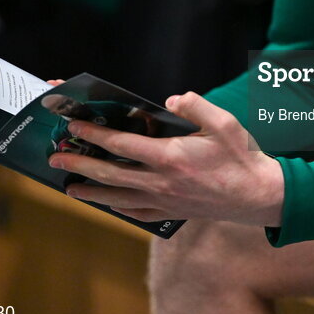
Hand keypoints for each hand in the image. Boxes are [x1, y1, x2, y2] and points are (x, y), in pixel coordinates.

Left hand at [48, 92, 284, 226]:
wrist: (257, 196)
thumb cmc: (241, 156)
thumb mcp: (223, 122)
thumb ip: (195, 105)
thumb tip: (170, 100)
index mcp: (170, 156)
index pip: (122, 145)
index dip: (95, 134)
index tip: (75, 126)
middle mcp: (161, 182)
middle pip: (110, 173)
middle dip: (79, 165)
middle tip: (56, 160)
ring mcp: (165, 200)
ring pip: (118, 197)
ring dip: (91, 191)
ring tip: (70, 186)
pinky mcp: (171, 213)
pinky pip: (137, 212)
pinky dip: (117, 207)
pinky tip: (108, 202)